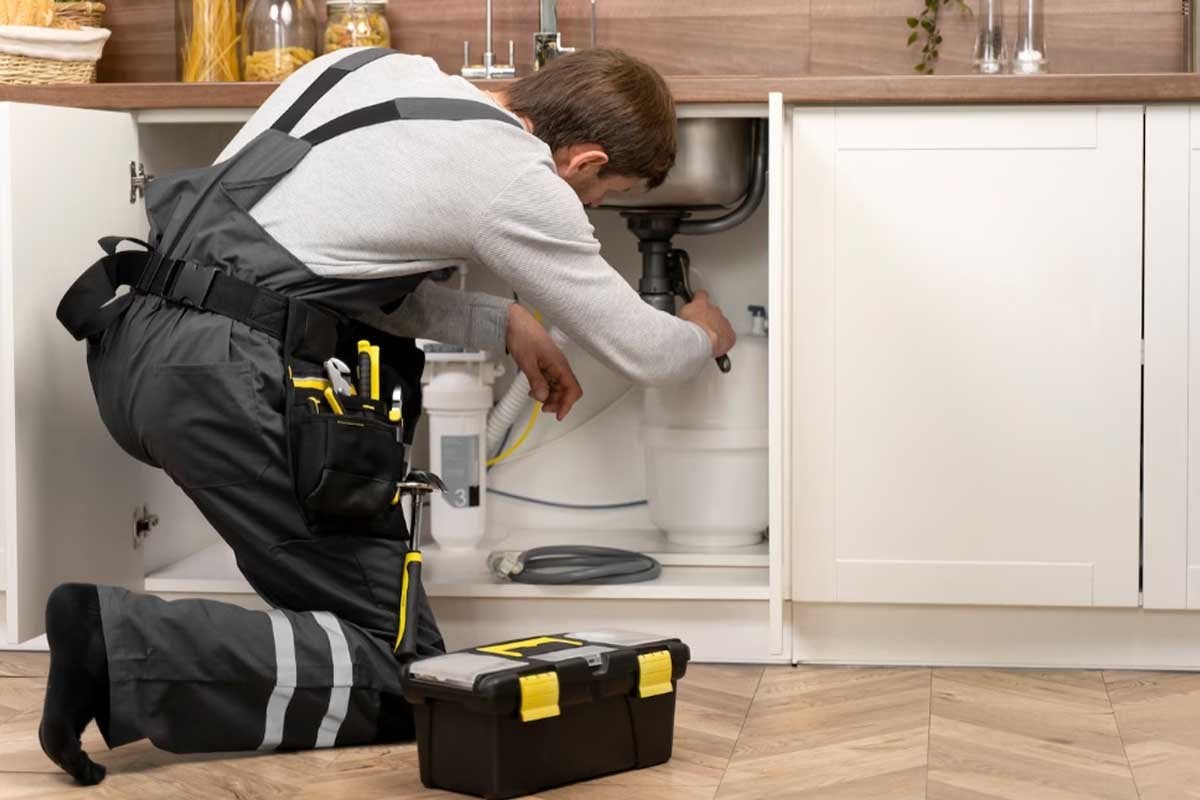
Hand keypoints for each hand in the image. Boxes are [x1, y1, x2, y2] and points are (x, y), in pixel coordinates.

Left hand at [505, 304, 582, 420]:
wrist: (513, 320)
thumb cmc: (522, 334)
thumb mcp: (527, 362)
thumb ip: (536, 381)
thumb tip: (542, 397)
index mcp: (559, 364)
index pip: (572, 389)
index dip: (567, 404)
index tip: (558, 415)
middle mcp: (559, 365)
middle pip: (567, 390)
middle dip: (557, 402)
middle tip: (543, 408)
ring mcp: (553, 364)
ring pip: (558, 387)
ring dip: (550, 396)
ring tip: (537, 398)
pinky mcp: (545, 363)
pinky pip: (550, 380)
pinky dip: (544, 389)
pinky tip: (534, 390)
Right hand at [679, 290, 735, 357]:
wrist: (700, 340)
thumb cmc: (689, 329)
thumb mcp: (680, 315)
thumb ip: (684, 313)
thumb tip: (681, 315)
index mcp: (702, 304)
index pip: (701, 295)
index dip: (699, 298)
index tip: (697, 300)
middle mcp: (715, 311)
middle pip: (713, 311)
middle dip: (708, 318)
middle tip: (699, 327)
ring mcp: (724, 322)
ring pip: (722, 324)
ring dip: (715, 329)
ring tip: (706, 339)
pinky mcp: (730, 335)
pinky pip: (729, 337)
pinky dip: (724, 340)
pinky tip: (715, 345)